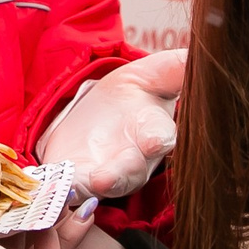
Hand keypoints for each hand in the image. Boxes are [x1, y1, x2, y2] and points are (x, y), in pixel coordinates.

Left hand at [37, 49, 185, 198]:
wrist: (99, 114)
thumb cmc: (134, 96)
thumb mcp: (152, 75)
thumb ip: (176, 68)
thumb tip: (198, 54)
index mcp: (154, 133)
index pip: (160, 136)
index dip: (158, 140)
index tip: (155, 141)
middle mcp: (133, 162)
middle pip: (130, 173)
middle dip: (118, 175)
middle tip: (104, 179)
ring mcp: (105, 177)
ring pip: (99, 190)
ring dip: (86, 191)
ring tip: (75, 188)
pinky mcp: (76, 183)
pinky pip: (69, 194)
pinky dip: (60, 195)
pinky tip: (50, 190)